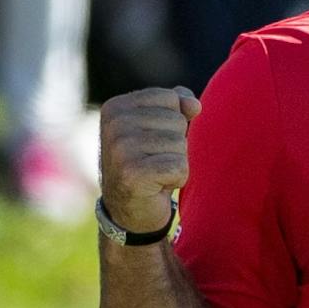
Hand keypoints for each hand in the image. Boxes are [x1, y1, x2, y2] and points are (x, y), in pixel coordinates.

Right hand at [98, 86, 199, 233]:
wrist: (130, 209)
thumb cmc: (149, 162)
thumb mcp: (159, 126)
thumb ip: (178, 105)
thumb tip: (194, 105)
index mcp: (116, 107)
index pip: (170, 98)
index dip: (173, 122)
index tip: (153, 141)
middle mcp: (113, 124)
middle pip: (177, 121)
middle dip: (175, 144)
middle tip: (154, 160)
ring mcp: (120, 149)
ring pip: (180, 144)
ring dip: (177, 162)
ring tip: (155, 172)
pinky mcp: (133, 173)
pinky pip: (179, 167)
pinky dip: (178, 179)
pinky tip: (158, 186)